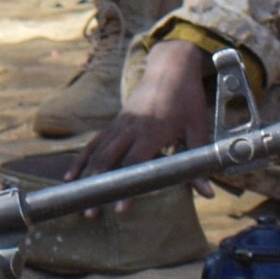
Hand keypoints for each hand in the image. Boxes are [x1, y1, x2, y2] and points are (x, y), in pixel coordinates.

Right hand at [67, 38, 214, 196]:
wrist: (170, 66)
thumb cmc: (186, 99)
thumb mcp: (198, 128)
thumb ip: (198, 161)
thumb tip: (208, 193)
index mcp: (153, 131)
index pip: (135, 163)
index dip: (126, 186)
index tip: (119, 207)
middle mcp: (132, 128)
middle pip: (108, 159)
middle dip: (97, 186)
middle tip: (90, 212)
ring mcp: (120, 124)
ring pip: (97, 150)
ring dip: (85, 174)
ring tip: (75, 196)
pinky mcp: (115, 122)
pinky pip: (95, 142)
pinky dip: (82, 159)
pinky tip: (72, 175)